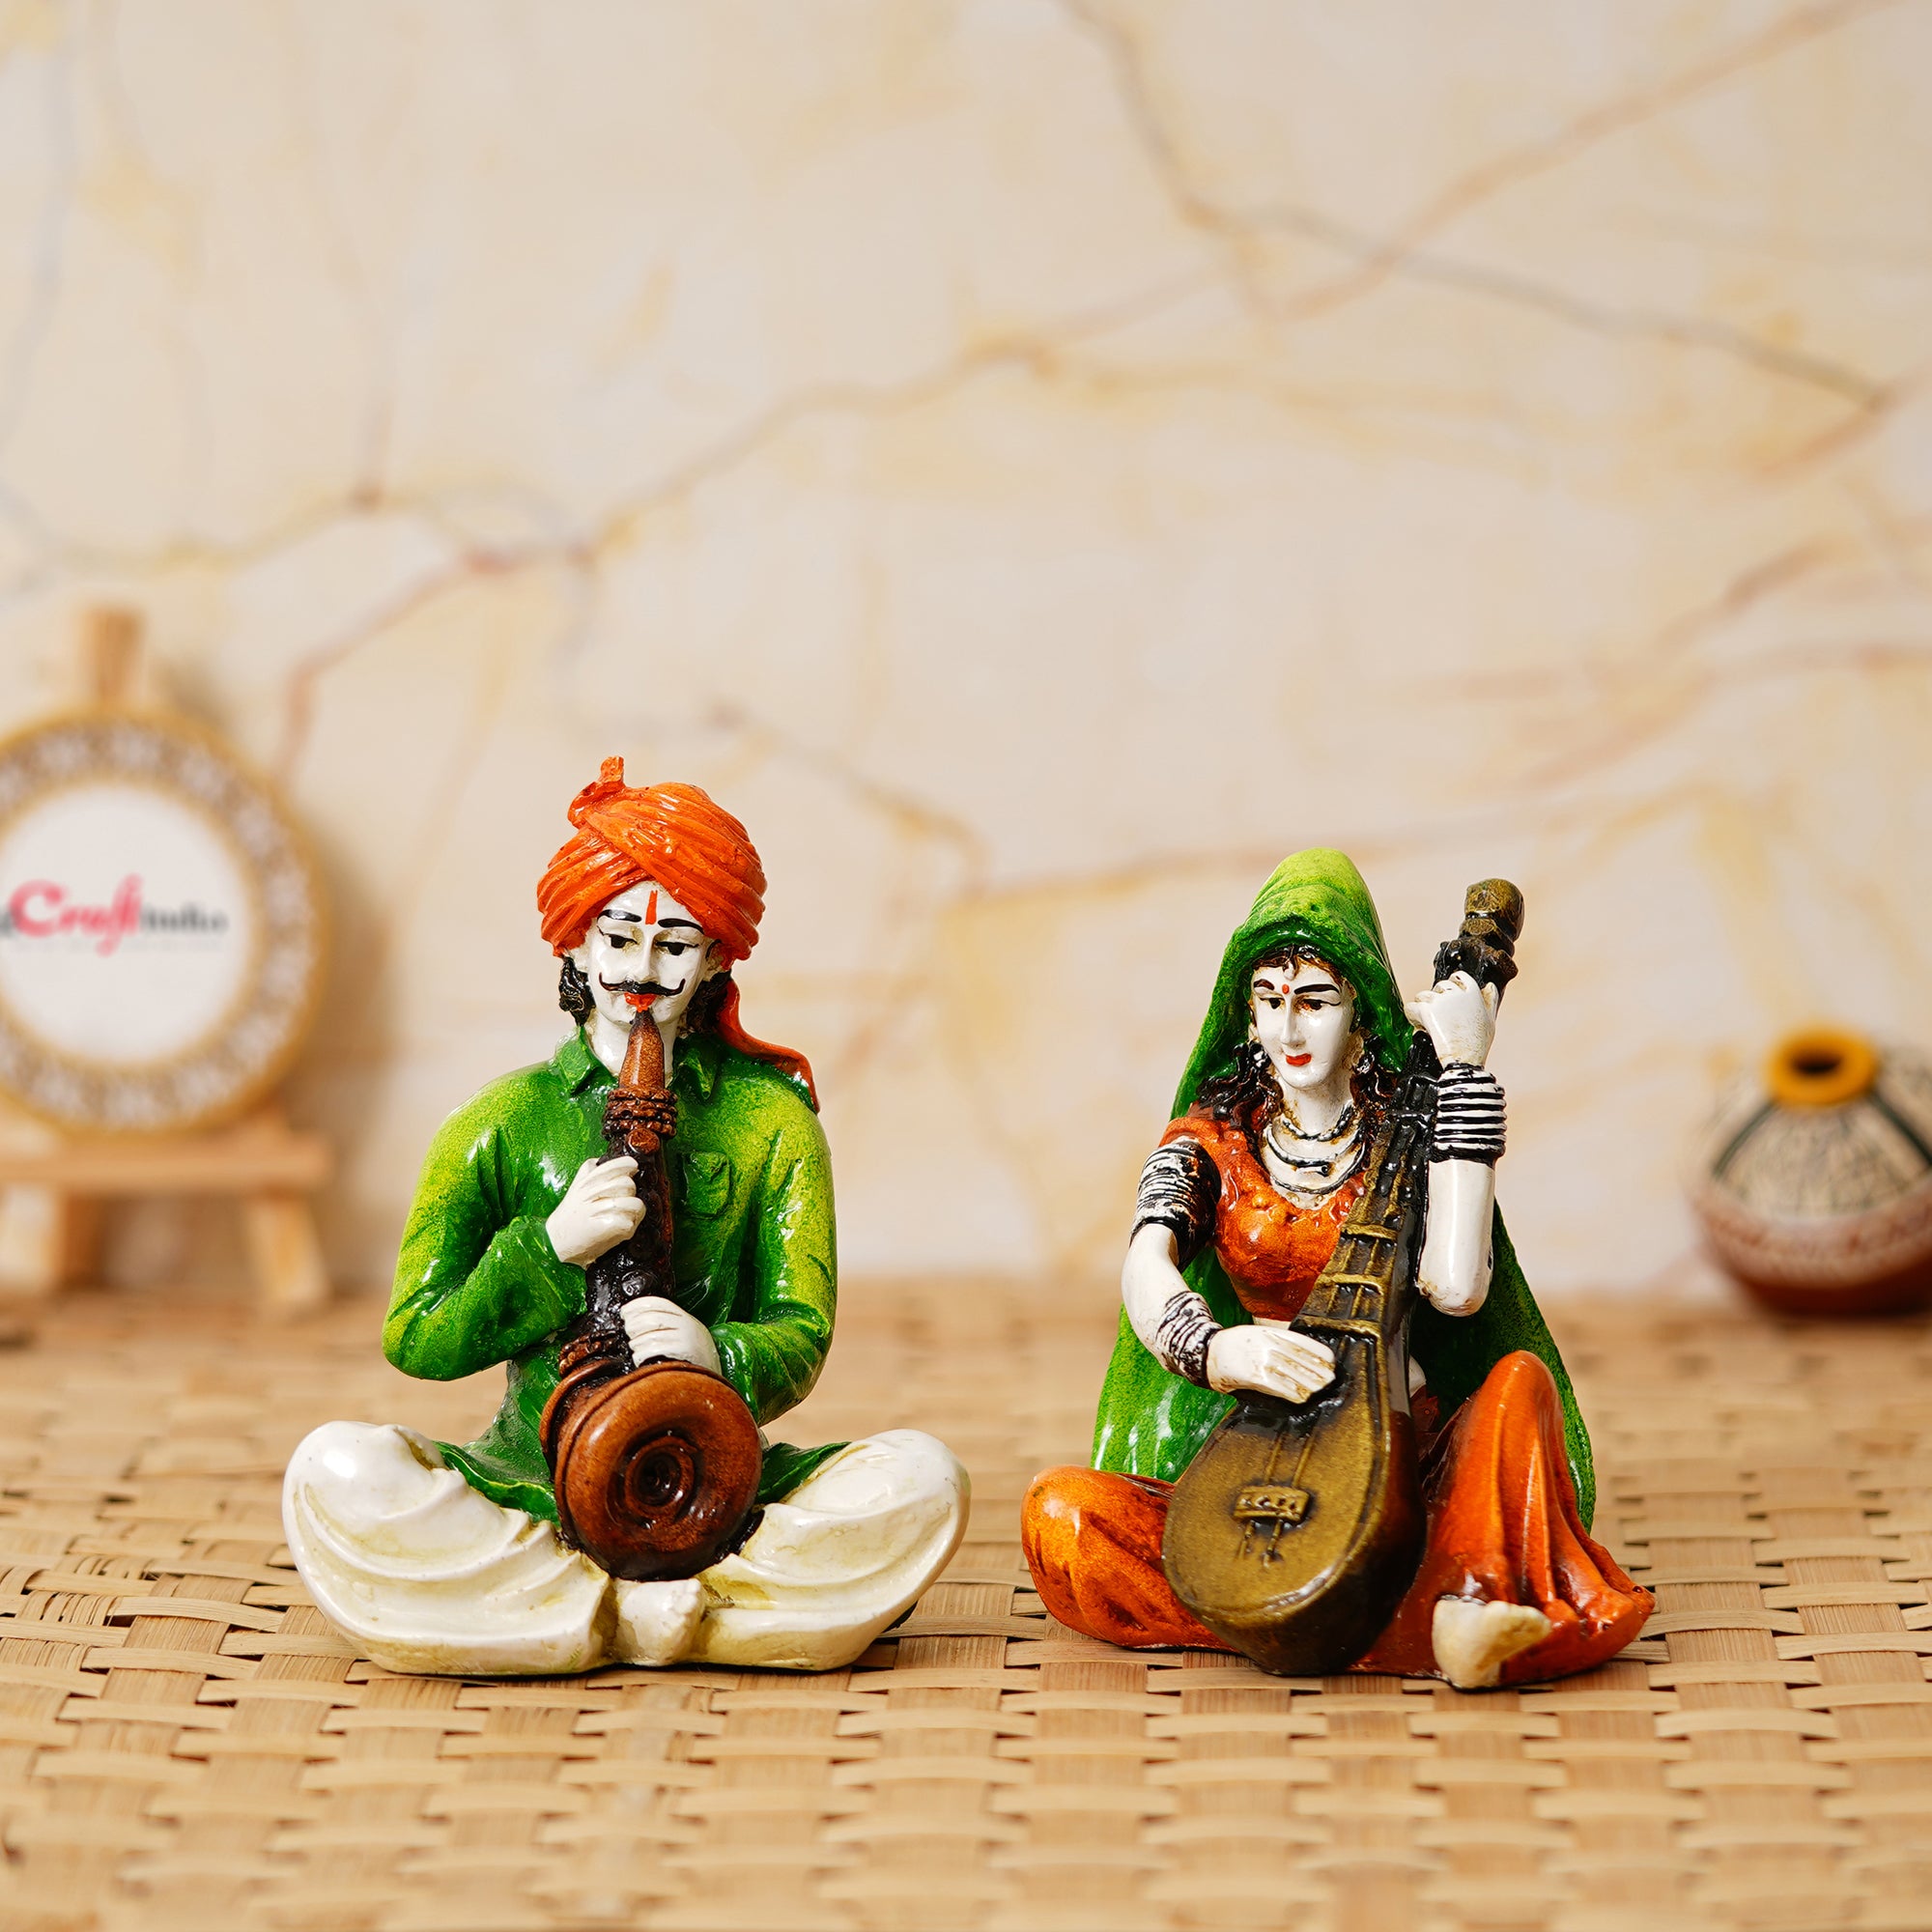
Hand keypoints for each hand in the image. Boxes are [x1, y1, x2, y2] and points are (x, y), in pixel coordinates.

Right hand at [545, 1156, 642, 1266]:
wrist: (554, 1243)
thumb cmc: (568, 1218)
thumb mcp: (575, 1190)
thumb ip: (588, 1174)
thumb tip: (601, 1160)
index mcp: (585, 1183)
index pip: (611, 1166)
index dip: (626, 1165)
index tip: (633, 1168)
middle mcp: (591, 1194)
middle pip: (627, 1183)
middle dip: (631, 1193)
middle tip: (625, 1201)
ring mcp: (598, 1210)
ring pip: (633, 1203)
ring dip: (635, 1211)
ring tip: (627, 1216)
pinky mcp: (604, 1228)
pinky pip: (628, 1222)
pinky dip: (629, 1227)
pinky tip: (622, 1228)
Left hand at [620, 1296, 721, 1374]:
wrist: (715, 1379)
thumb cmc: (696, 1359)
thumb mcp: (686, 1335)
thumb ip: (668, 1326)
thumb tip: (637, 1321)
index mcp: (685, 1317)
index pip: (657, 1302)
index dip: (637, 1305)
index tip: (625, 1312)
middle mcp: (687, 1324)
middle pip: (651, 1317)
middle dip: (634, 1324)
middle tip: (629, 1332)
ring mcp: (686, 1337)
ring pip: (650, 1334)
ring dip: (636, 1342)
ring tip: (635, 1348)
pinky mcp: (684, 1351)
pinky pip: (654, 1348)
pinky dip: (641, 1353)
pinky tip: (639, 1358)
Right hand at [1207, 1325, 1335, 1402]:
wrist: (1208, 1352)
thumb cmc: (1236, 1345)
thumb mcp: (1258, 1334)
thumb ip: (1280, 1342)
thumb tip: (1305, 1357)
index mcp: (1272, 1333)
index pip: (1305, 1343)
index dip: (1321, 1356)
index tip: (1331, 1364)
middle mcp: (1269, 1344)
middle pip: (1303, 1362)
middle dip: (1319, 1374)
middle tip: (1329, 1382)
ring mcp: (1262, 1360)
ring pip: (1296, 1376)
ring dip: (1311, 1386)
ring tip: (1319, 1391)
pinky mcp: (1255, 1376)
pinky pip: (1281, 1388)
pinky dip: (1294, 1394)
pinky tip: (1302, 1398)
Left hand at [1404, 970, 1499, 1066]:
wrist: (1464, 1060)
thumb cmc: (1477, 1043)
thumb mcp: (1490, 1019)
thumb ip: (1489, 1000)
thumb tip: (1488, 986)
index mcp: (1473, 993)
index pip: (1459, 976)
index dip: (1452, 983)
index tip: (1448, 994)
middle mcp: (1456, 993)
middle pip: (1439, 986)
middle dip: (1436, 998)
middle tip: (1439, 1015)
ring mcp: (1440, 1001)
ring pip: (1422, 996)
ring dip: (1423, 1007)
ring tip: (1429, 1022)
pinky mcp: (1427, 1011)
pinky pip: (1411, 1007)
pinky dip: (1412, 1016)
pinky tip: (1420, 1025)